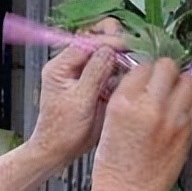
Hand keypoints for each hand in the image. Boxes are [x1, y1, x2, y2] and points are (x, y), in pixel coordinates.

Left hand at [30, 19, 125, 161]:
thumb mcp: (79, 101)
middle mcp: (72, 65)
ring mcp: (84, 73)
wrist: (59, 150)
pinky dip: (122, 72)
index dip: (109, 40)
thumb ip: (95, 73)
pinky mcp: (95, 84)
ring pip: (107, 54)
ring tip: (132, 68)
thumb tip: (111, 50)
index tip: (127, 46)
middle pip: (97, 40)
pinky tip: (128, 80)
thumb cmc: (62, 131)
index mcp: (61, 65)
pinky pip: (112, 70)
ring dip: (121, 58)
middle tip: (132, 54)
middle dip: (116, 44)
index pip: (87, 40)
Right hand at [91, 58, 191, 190]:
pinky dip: (189, 102)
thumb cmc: (114, 166)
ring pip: (187, 81)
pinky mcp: (187, 132)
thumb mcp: (109, 122)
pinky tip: (179, 110)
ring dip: (181, 84)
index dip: (144, 70)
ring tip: (173, 94)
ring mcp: (171, 119)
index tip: (146, 76)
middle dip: (165, 71)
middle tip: (162, 80)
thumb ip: (127, 96)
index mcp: (123, 102)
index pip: (142, 65)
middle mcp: (149, 106)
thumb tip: (144, 77)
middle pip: (167, 66)